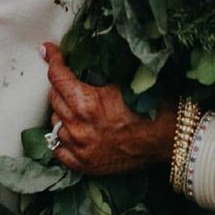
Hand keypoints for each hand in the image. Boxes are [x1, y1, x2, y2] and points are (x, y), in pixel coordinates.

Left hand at [42, 42, 175, 175]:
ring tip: (72, 101)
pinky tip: (69, 127)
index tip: (48, 50)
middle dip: (59, 83)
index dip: (53, 59)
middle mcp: (78, 127)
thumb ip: (101, 69)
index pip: (58, 77)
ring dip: (61, 109)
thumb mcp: (125, 80)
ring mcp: (79, 148)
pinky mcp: (84, 165)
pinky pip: (59, 149)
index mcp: (87, 102)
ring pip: (55, 122)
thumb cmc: (150, 106)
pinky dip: (62, 135)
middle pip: (54, 98)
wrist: (166, 139)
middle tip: (68, 76)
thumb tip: (87, 52)